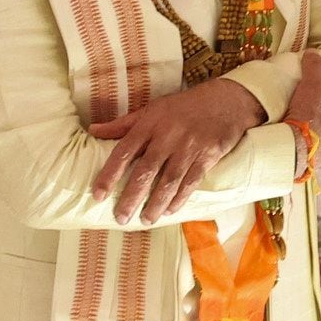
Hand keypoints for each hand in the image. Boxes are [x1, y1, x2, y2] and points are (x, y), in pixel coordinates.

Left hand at [88, 79, 266, 224]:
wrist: (228, 100)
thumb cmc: (185, 105)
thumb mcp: (152, 108)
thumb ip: (124, 123)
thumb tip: (93, 130)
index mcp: (150, 124)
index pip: (124, 152)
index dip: (109, 174)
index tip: (98, 195)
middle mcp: (168, 136)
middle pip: (146, 171)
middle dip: (132, 197)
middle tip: (120, 218)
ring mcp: (189, 147)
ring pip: (169, 180)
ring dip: (156, 203)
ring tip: (146, 220)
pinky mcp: (208, 156)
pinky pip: (192, 181)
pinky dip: (180, 198)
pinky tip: (171, 211)